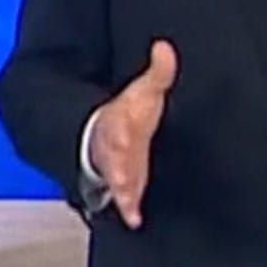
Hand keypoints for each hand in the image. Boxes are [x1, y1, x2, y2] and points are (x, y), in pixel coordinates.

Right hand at [89, 41, 178, 228]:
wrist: (102, 134)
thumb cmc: (128, 113)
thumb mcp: (143, 91)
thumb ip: (157, 73)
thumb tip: (164, 46)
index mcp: (117, 121)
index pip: (117, 124)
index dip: (120, 130)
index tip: (125, 135)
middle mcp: (114, 147)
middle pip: (114, 157)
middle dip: (118, 168)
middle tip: (121, 179)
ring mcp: (116, 167)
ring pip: (116, 179)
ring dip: (121, 190)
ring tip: (126, 200)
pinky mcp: (124, 184)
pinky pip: (123, 199)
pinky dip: (127, 210)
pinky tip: (134, 220)